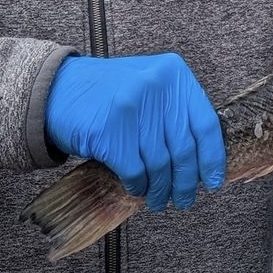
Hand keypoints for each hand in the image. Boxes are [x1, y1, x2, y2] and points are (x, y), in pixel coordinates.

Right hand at [45, 54, 224, 210]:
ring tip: (160, 199)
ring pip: (160, 164)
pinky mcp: (108, 130)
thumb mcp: (151, 86)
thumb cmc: (109, 93)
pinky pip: (134, 170)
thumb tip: (205, 156)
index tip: (213, 181)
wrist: (58, 89)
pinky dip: (138, 185)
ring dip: (161, 189)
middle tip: (184, 198)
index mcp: (174, 73)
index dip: (213, 158)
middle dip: (185, 181)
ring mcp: (132, 106)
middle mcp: (156, 85)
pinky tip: (138, 189)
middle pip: (184, 148)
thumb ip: (177, 110)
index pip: (205, 124)